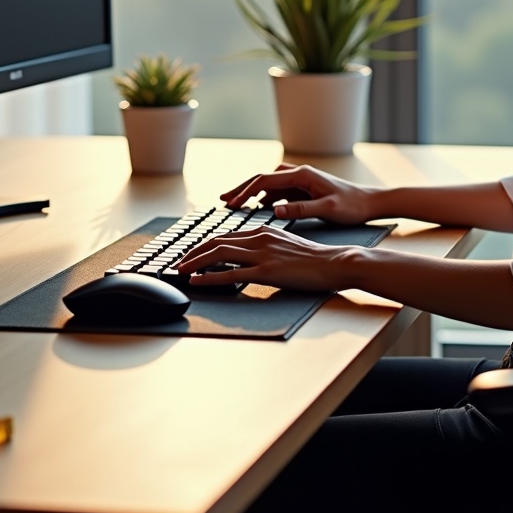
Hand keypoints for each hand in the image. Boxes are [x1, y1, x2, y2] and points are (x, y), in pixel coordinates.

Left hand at [175, 226, 354, 291]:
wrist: (333, 263)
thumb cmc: (313, 258)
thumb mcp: (284, 244)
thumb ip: (264, 246)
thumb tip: (248, 256)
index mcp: (262, 231)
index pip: (225, 236)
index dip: (205, 245)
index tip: (192, 253)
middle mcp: (259, 238)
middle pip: (216, 242)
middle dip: (194, 252)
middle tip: (179, 262)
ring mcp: (262, 254)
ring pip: (219, 255)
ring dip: (195, 262)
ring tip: (181, 270)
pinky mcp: (266, 271)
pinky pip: (231, 274)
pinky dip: (210, 277)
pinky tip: (198, 281)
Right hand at [221, 164, 375, 224]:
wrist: (371, 202)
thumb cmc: (352, 206)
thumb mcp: (327, 209)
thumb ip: (300, 210)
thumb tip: (274, 211)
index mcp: (302, 175)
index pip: (265, 181)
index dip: (245, 192)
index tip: (231, 204)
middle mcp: (299, 173)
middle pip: (262, 178)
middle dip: (242, 188)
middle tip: (223, 199)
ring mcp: (301, 180)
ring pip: (269, 184)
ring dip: (251, 192)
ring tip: (235, 203)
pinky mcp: (305, 189)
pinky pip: (278, 190)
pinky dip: (265, 197)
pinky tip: (259, 207)